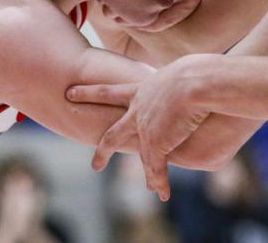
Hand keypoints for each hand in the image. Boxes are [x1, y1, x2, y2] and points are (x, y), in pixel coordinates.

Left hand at [66, 55, 212, 200]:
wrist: (197, 84)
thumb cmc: (198, 73)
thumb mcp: (182, 73)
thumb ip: (179, 82)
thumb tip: (191, 80)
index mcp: (142, 91)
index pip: (109, 92)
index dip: (88, 92)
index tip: (69, 92)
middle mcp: (138, 111)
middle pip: (112, 132)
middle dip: (101, 148)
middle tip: (93, 163)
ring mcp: (143, 129)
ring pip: (126, 149)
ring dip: (116, 161)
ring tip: (101, 170)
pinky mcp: (155, 144)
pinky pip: (157, 169)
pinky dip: (161, 182)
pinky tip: (162, 194)